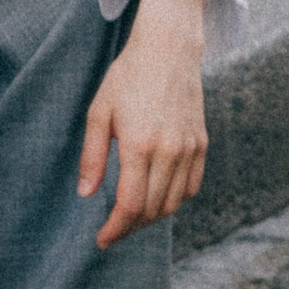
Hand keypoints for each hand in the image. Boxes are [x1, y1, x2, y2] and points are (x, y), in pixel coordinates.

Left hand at [82, 0, 208, 246]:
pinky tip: (156, 196)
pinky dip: (174, 200)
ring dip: (152, 217)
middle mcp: (170, 152)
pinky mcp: (202, 145)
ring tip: (131, 215)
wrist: (168, 49)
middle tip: (112, 229)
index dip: (116, 229)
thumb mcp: (99, 112)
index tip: (102, 239)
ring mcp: (190, 149)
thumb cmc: (127, 77)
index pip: (131, 205)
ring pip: (174, 204)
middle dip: (130, 227)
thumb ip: (92, 156)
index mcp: (140, 145)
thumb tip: (86, 194)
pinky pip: (191, 188)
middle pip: (153, 211)